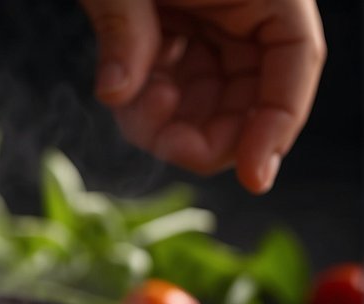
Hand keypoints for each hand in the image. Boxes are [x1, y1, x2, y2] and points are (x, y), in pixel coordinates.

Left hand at [80, 0, 324, 193]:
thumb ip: (124, 28)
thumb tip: (117, 92)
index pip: (295, 60)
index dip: (278, 123)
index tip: (254, 177)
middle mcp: (244, 8)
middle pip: (251, 95)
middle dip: (210, 132)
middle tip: (166, 147)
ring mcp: (209, 25)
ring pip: (207, 102)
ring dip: (170, 122)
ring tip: (132, 102)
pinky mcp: (174, 37)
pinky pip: (173, 89)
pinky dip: (146, 105)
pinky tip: (124, 91)